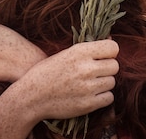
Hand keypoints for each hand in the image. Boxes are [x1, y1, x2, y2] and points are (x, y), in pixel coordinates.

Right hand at [0, 39, 118, 136]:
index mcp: (78, 52)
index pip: (113, 48)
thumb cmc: (47, 72)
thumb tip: (111, 41)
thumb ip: (87, 49)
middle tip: (95, 72)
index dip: (110, 52)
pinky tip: (90, 94)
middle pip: (115, 66)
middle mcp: (85, 68)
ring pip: (112, 82)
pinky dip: (102, 97)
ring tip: (88, 83)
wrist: (31, 97)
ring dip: (103, 83)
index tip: (103, 56)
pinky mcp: (88, 104)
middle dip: (107, 68)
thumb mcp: (64, 54)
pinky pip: (109, 97)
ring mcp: (87, 87)